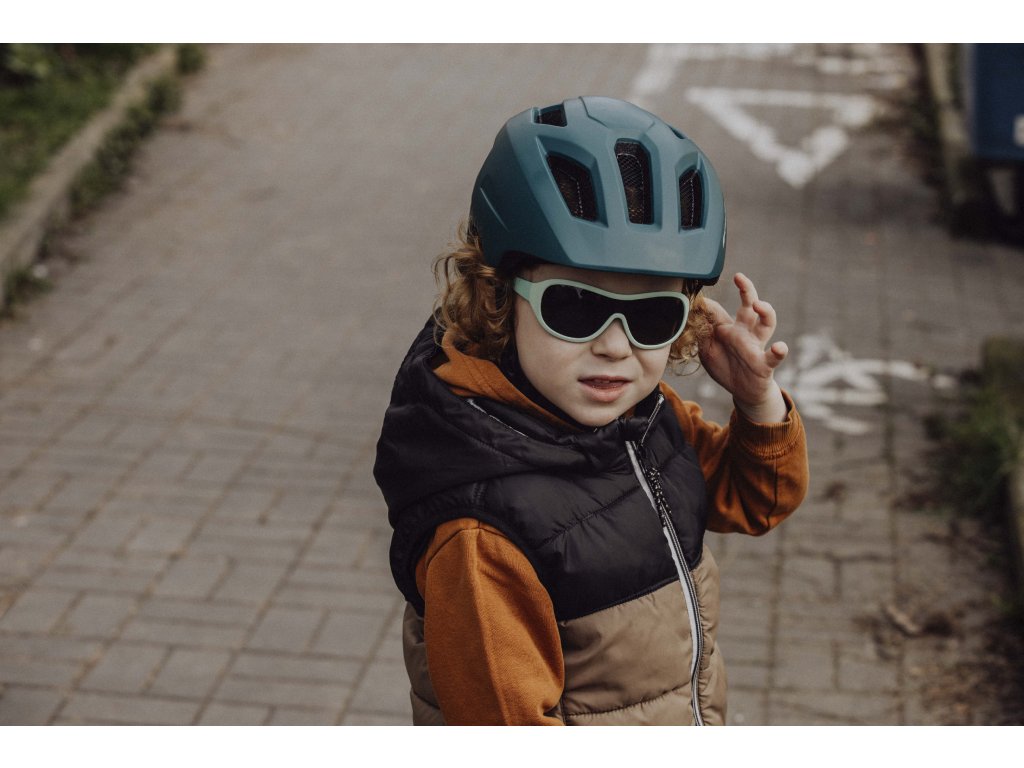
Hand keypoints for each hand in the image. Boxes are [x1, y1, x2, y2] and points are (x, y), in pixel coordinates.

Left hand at [699, 273, 788, 422]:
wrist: (743, 390)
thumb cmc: (725, 366)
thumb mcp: (707, 350)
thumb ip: (701, 333)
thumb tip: (693, 313)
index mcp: (729, 328)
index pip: (719, 310)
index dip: (707, 305)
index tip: (696, 300)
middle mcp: (745, 332)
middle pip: (749, 306)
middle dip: (747, 290)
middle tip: (740, 277)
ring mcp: (756, 346)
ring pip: (766, 324)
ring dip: (766, 312)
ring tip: (759, 305)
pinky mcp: (765, 363)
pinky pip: (774, 356)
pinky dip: (779, 351)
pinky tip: (780, 347)